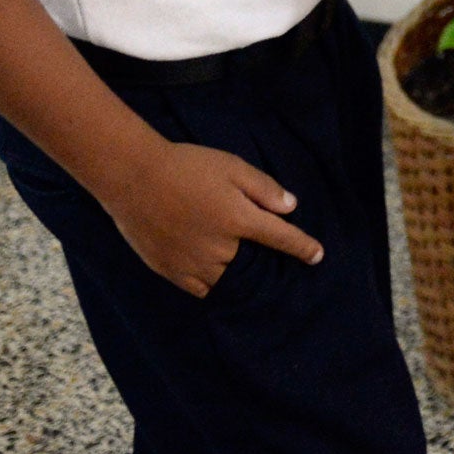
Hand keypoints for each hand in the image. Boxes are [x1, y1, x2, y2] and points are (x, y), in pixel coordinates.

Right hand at [104, 136, 323, 297]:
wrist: (135, 178)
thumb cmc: (187, 166)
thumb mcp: (232, 166)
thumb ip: (263, 188)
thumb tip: (291, 207)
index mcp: (238, 219)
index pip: (280, 238)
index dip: (302, 247)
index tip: (318, 256)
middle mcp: (220, 248)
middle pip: (250, 261)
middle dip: (252, 251)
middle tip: (237, 230)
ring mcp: (194, 263)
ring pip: (226, 278)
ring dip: (232, 268)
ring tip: (221, 248)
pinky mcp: (171, 272)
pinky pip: (201, 288)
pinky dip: (210, 281)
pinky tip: (206, 265)